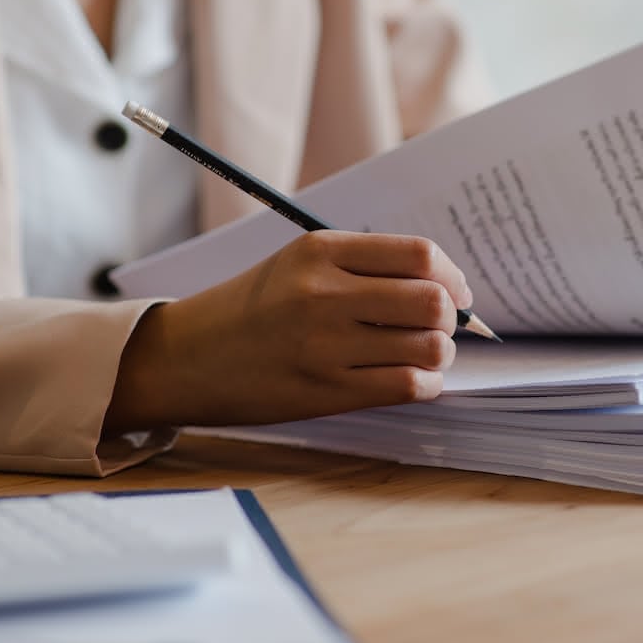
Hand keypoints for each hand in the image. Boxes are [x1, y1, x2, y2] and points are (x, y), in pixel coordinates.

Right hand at [106, 230, 467, 430]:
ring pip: (428, 346)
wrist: (186, 358)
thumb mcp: (299, 264)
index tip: (456, 292)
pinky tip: (415, 380)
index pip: (420, 255)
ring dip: (440, 353)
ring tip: (424, 355)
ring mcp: (325, 345)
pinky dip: (427, 384)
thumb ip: (363, 267)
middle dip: (450, 317)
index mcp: (321, 251)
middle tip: (441, 327)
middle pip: (432, 300)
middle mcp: (324, 294)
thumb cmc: (252, 309)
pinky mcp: (326, 391)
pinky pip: (408, 386)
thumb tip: (445, 287)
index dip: (453, 276)